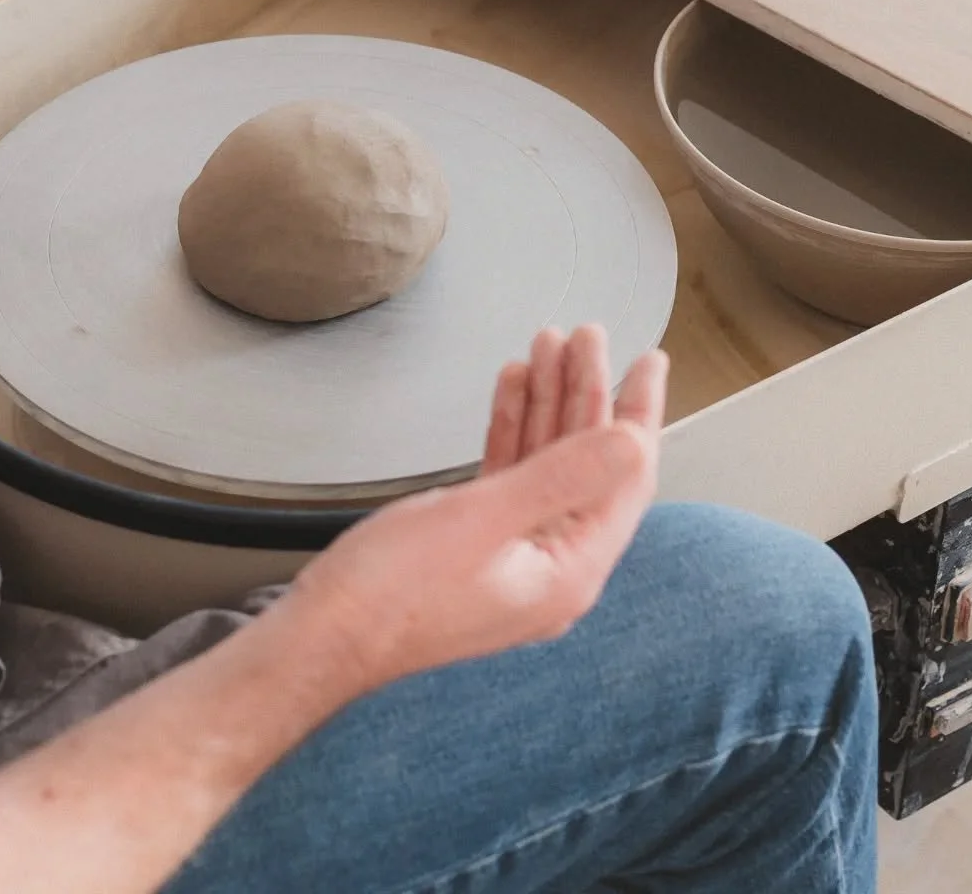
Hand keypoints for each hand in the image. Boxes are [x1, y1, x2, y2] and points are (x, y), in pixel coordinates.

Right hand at [282, 326, 668, 698]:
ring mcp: (514, 556)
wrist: (324, 634)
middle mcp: (551, 567)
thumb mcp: (481, 520)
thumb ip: (560, 478)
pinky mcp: (477, 545)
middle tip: (588, 336)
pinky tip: (513, 387)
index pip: (624, 480)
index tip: (647, 361)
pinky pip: (511, 477)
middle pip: (586, 464)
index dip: (637, 413)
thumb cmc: (393, 591)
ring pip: (547, 464)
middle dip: (587, 394)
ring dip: (548, 402)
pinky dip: (513, 428)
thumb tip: (630, 444)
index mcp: (568, 572)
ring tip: (549, 345)